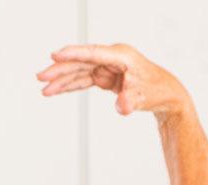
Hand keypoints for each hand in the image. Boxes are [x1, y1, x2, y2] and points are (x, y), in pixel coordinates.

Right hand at [38, 43, 187, 118]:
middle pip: (80, 62)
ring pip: (79, 72)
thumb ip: (131, 101)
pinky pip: (83, 80)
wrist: (166, 95)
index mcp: (121, 55)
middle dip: (60, 70)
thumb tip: (121, 108)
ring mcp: (107, 67)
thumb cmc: (158, 90)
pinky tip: (56, 90)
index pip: (92, 53)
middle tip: (41, 78)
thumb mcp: (145, 97)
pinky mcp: (105, 77)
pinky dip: (70, 86)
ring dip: (61, 80)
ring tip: (44, 89)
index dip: (73, 54)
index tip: (55, 55)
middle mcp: (111, 58)